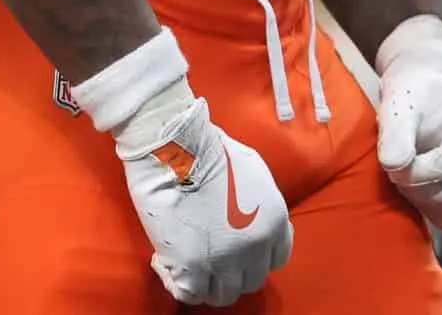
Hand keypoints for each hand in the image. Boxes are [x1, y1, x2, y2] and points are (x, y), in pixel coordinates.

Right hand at [111, 90, 291, 305]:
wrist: (176, 146)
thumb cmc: (208, 149)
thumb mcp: (253, 171)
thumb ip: (258, 203)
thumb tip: (248, 216)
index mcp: (273, 221)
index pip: (276, 258)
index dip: (255, 255)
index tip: (237, 248)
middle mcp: (255, 246)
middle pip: (250, 280)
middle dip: (231, 270)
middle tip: (208, 254)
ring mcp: (225, 260)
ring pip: (223, 294)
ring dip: (206, 281)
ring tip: (186, 261)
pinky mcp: (192, 266)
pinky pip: (190, 294)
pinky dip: (177, 283)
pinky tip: (164, 261)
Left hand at [375, 15, 441, 236]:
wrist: (430, 90)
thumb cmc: (414, 93)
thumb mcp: (399, 102)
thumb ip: (395, 133)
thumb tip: (394, 166)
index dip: (418, 173)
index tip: (394, 164)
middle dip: (421, 192)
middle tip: (398, 175)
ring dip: (432, 208)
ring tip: (411, 182)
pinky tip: (426, 196)